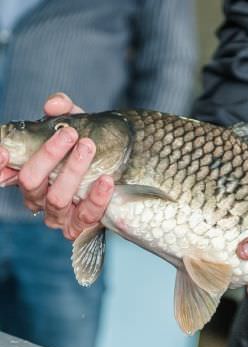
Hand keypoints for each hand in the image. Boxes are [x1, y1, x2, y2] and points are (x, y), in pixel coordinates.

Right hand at [0, 92, 113, 239]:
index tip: (5, 150)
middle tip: (70, 134)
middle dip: (49, 155)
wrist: (120, 176)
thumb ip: (65, 111)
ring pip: (57, 198)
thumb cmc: (89, 151)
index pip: (4, 172)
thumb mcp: (78, 126)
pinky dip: (97, 197)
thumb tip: (55, 104)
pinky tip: (106, 180)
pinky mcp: (80, 226)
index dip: (0, 164)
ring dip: (73, 171)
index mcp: (29, 173)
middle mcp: (37, 196)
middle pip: (31, 180)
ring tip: (89, 147)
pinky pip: (86, 215)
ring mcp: (57, 215)